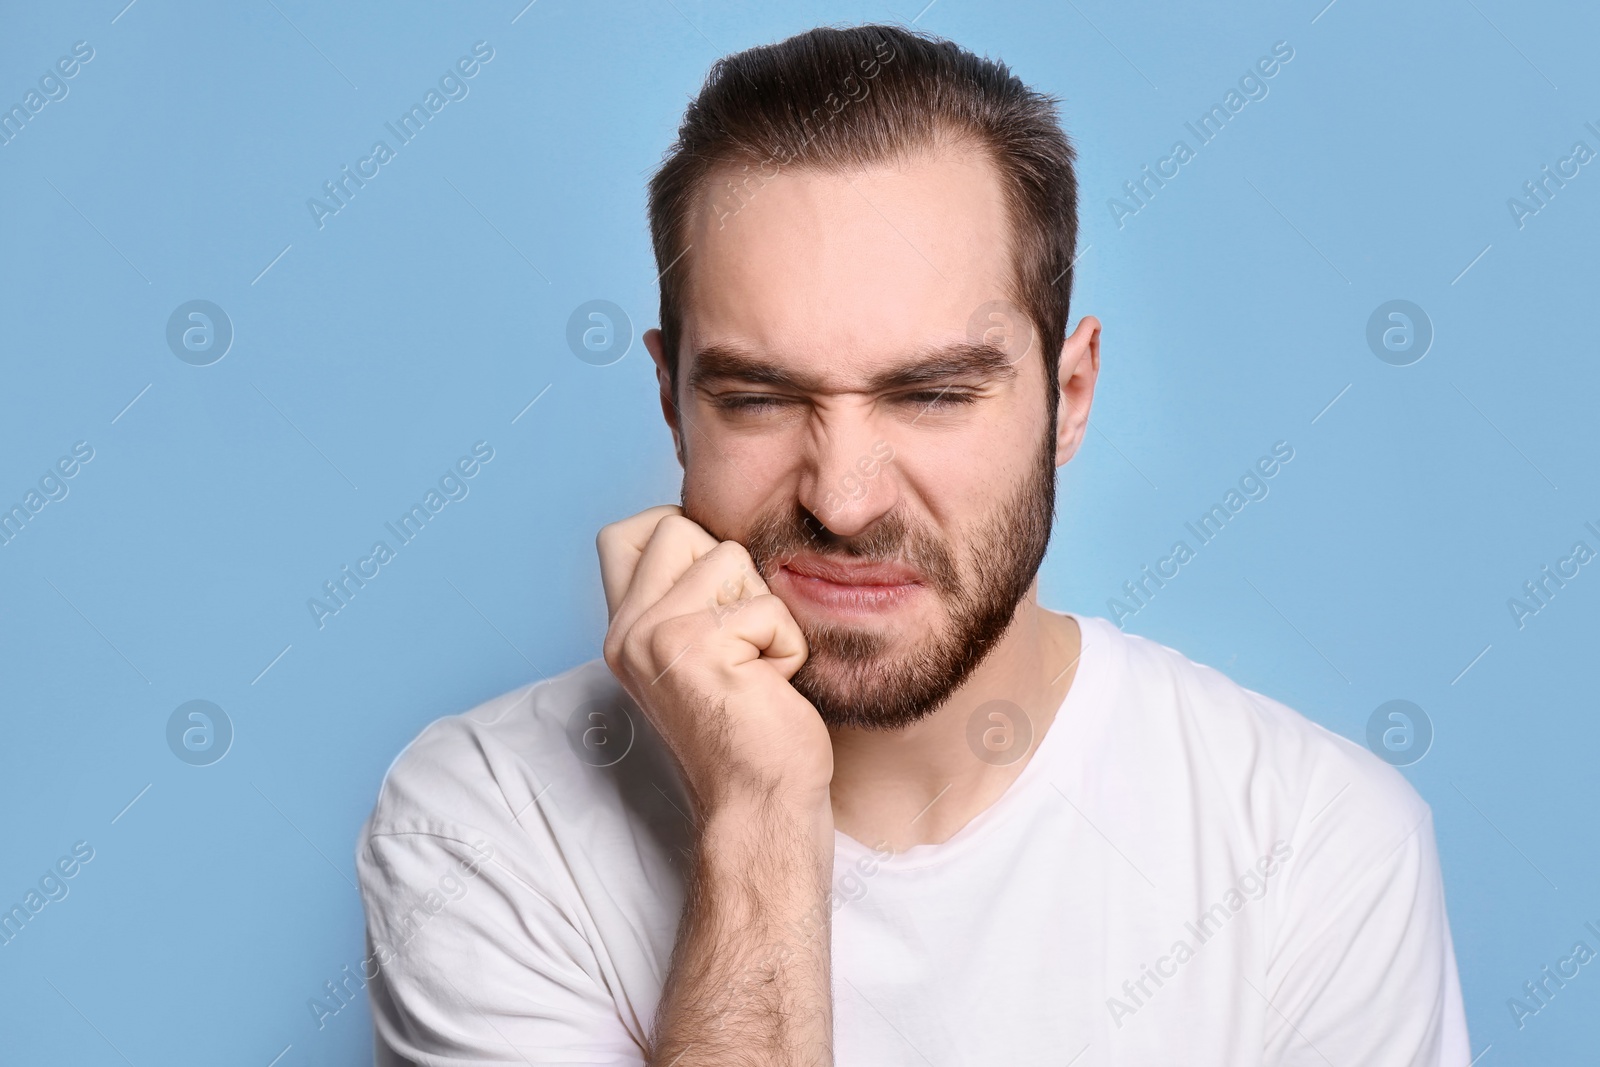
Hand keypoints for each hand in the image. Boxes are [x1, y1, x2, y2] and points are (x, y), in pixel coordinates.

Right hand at [597, 506, 831, 812]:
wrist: (760, 804)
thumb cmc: (750, 730)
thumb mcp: (698, 655)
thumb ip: (685, 599)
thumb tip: (712, 534)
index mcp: (623, 631)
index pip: (623, 533)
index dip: (676, 533)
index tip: (714, 587)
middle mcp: (628, 631)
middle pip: (678, 527)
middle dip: (730, 572)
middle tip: (740, 639)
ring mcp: (655, 637)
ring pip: (730, 557)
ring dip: (765, 610)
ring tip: (756, 665)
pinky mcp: (695, 648)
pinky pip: (768, 607)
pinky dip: (786, 644)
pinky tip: (770, 686)